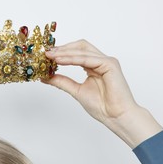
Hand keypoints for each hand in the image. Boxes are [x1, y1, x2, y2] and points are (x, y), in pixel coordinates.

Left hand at [43, 40, 161, 147]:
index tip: (46, 55)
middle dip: (63, 48)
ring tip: (50, 56)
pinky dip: (72, 58)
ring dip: (65, 52)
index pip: (77, 52)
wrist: (116, 117)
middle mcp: (101, 61)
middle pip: (81, 46)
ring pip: (83, 50)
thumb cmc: (103, 107)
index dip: (62, 51)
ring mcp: (107, 61)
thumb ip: (62, 81)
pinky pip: (88, 59)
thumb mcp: (76, 90)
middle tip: (47, 52)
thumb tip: (46, 76)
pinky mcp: (110, 64)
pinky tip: (60, 60)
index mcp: (94, 66)